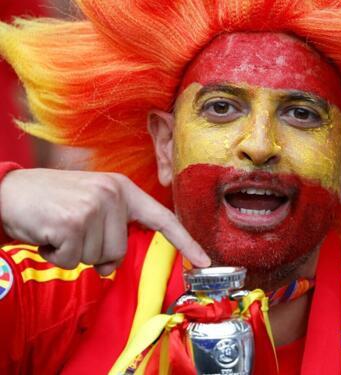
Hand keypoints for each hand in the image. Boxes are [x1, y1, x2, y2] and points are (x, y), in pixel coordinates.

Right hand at [0, 169, 210, 275]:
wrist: (7, 192)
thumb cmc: (49, 202)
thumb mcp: (88, 207)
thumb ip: (109, 231)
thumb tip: (109, 267)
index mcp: (122, 189)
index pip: (161, 218)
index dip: (185, 241)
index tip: (206, 261)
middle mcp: (113, 195)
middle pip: (118, 251)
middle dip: (91, 251)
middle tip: (70, 231)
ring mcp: (93, 207)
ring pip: (95, 258)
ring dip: (71, 252)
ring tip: (57, 228)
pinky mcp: (71, 222)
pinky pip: (71, 260)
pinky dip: (54, 254)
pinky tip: (46, 233)